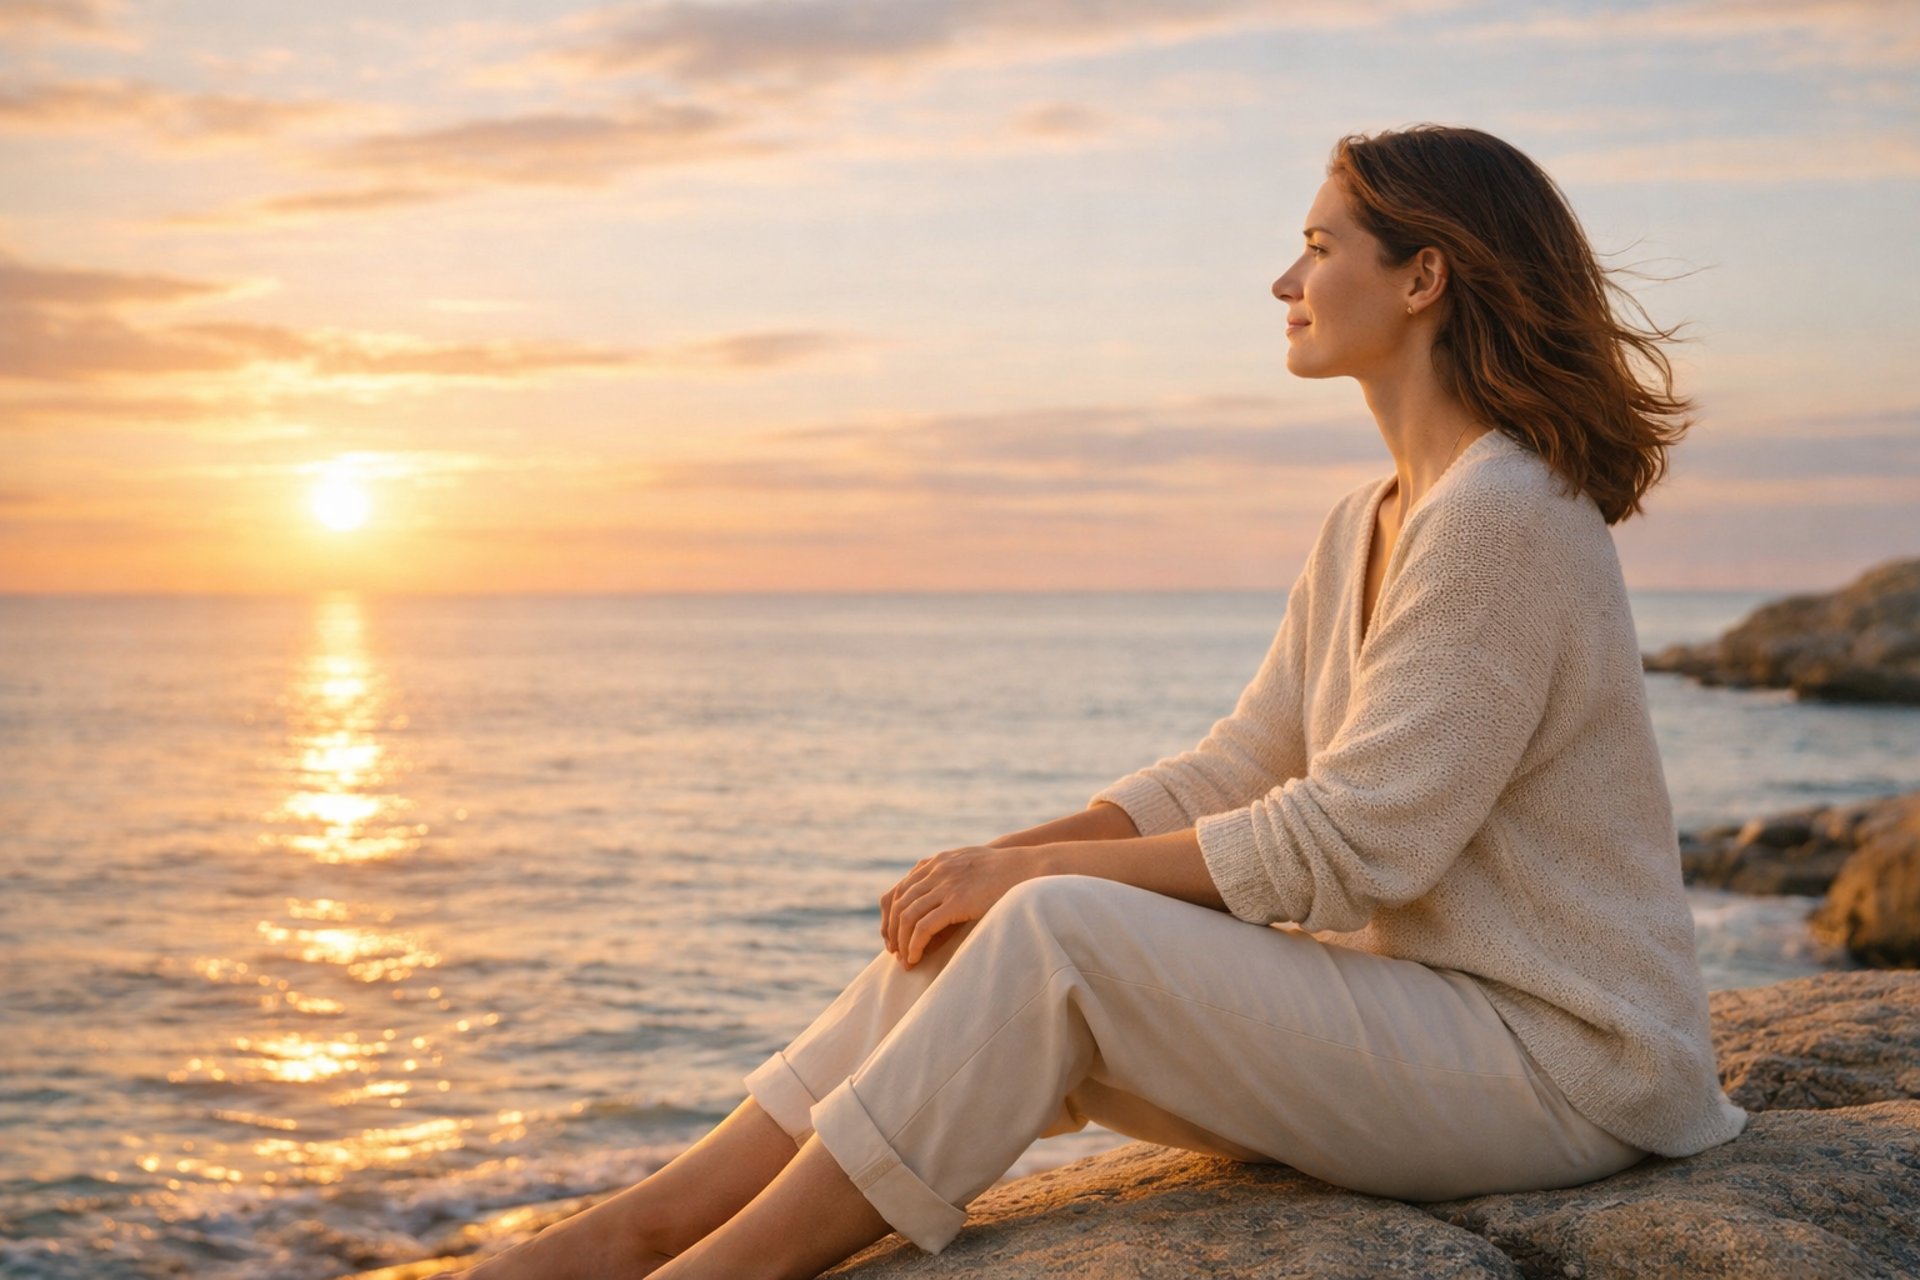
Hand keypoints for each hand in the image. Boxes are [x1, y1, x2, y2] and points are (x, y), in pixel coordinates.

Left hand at [880, 844, 1041, 967]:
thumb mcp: (969, 866)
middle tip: (896, 954)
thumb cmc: (1003, 872)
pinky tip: (916, 957)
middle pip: (898, 905)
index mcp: (936, 863)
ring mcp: (945, 885)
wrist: (1028, 867)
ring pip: (907, 917)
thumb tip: (940, 904)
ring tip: (906, 960)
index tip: (893, 937)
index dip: (890, 917)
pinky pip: (924, 927)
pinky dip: (915, 945)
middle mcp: (935, 871)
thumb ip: (950, 877)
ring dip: (902, 942)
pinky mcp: (957, 901)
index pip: (898, 891)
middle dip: (893, 932)